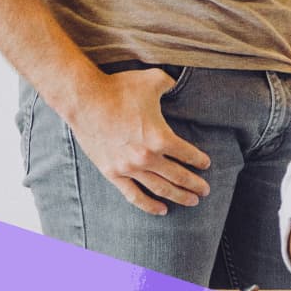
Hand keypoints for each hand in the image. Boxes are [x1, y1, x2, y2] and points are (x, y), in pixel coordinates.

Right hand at [66, 68, 210, 215]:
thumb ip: (172, 84)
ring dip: (178, 196)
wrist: (84, 100)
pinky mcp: (112, 173)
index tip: (206, 164)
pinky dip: (148, 204)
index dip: (199, 160)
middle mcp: (147, 157)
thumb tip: (179, 82)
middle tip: (206, 191)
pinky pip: (133, 195)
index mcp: (160, 137)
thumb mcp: (154, 80)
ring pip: (160, 189)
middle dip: (194, 185)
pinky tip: (161, 210)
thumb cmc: (119, 89)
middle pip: (178, 176)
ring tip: (192, 201)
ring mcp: (128, 168)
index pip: (187, 154)